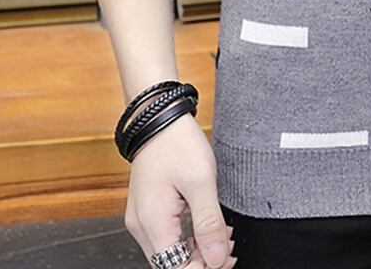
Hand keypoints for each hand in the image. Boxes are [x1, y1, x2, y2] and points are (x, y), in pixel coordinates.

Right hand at [124, 112, 236, 268]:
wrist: (158, 116)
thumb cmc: (177, 142)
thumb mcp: (201, 180)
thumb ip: (209, 223)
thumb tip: (217, 258)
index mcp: (152, 222)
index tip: (227, 259)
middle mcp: (141, 225)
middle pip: (170, 264)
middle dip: (202, 262)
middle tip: (229, 248)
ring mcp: (142, 218)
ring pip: (169, 252)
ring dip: (196, 252)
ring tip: (223, 237)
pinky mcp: (148, 209)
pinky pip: (166, 236)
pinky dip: (187, 239)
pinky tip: (207, 227)